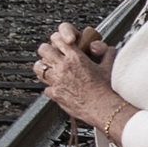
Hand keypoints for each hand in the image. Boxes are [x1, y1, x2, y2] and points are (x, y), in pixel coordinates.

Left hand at [33, 24, 132, 142]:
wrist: (102, 108)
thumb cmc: (106, 89)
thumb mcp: (109, 66)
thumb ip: (106, 53)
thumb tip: (103, 47)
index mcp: (75, 57)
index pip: (57, 38)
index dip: (59, 38)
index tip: (62, 42)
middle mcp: (63, 67)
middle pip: (43, 49)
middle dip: (48, 50)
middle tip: (53, 55)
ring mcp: (56, 81)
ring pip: (38, 67)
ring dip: (44, 67)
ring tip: (51, 70)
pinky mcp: (54, 94)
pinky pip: (45, 87)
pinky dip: (51, 87)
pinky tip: (59, 88)